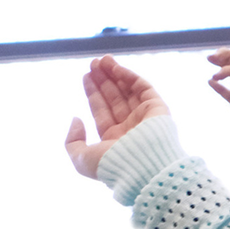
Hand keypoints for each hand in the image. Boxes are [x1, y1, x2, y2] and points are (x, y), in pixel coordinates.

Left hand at [64, 56, 170, 179]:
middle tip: (92, 63)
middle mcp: (130, 128)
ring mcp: (145, 118)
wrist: (142, 168)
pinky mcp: (158, 109)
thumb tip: (75, 119)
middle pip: (114, 98)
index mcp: (114, 140)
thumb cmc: (111, 166)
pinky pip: (143, 88)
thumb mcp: (81, 159)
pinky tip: (115, 67)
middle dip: (103, 80)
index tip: (85, 76)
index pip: (102, 111)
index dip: (94, 93)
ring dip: (115, 74)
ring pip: (128, 91)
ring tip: (102, 59)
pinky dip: (129, 76)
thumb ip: (72, 141)